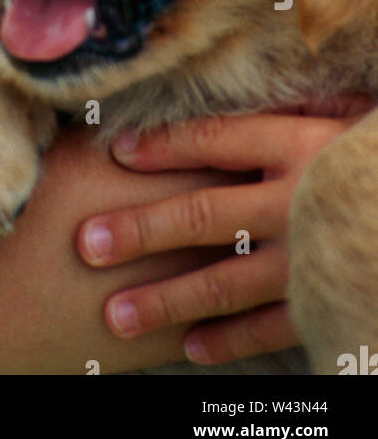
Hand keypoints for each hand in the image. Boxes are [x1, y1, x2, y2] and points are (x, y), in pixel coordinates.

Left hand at [75, 94, 375, 365]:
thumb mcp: (352, 117)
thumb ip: (303, 108)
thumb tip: (257, 89)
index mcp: (302, 144)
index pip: (215, 139)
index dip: (163, 145)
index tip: (115, 153)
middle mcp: (297, 200)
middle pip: (202, 214)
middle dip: (140, 230)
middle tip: (87, 244)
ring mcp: (311, 257)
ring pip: (225, 281)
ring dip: (166, 299)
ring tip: (117, 314)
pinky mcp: (327, 300)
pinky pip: (271, 326)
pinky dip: (230, 340)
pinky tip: (192, 349)